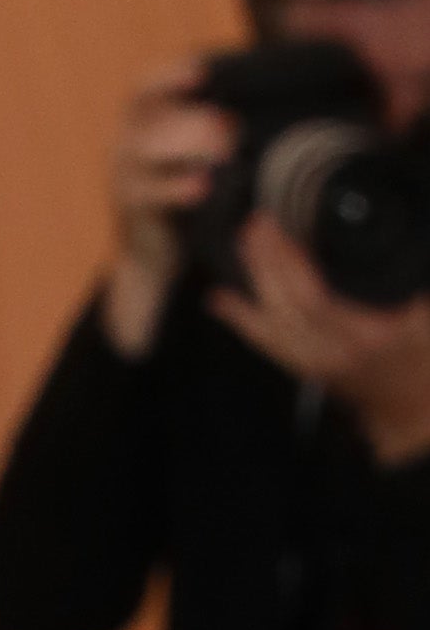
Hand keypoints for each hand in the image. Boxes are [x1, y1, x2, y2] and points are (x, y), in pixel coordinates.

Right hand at [101, 57, 232, 353]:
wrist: (152, 250)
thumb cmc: (183, 188)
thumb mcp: (188, 150)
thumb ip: (207, 124)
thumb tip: (249, 102)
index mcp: (138, 124)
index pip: (143, 90)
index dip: (169, 78)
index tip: (202, 74)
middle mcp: (125, 146)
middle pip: (154, 120)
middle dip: (195, 120)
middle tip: (232, 126)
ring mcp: (124, 178)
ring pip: (149, 151)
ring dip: (189, 146)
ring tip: (226, 150)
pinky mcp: (132, 210)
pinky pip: (152, 193)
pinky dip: (177, 187)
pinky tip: (204, 186)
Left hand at [213, 215, 429, 465]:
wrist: (414, 404)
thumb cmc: (425, 352)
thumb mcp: (426, 305)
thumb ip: (412, 274)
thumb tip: (412, 228)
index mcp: (369, 334)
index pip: (316, 299)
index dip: (291, 263)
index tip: (281, 228)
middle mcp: (335, 353)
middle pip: (286, 307)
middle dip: (266, 262)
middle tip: (255, 224)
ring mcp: (316, 364)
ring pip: (271, 324)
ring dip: (253, 281)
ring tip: (242, 243)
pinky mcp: (306, 369)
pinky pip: (266, 344)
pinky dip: (241, 319)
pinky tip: (220, 299)